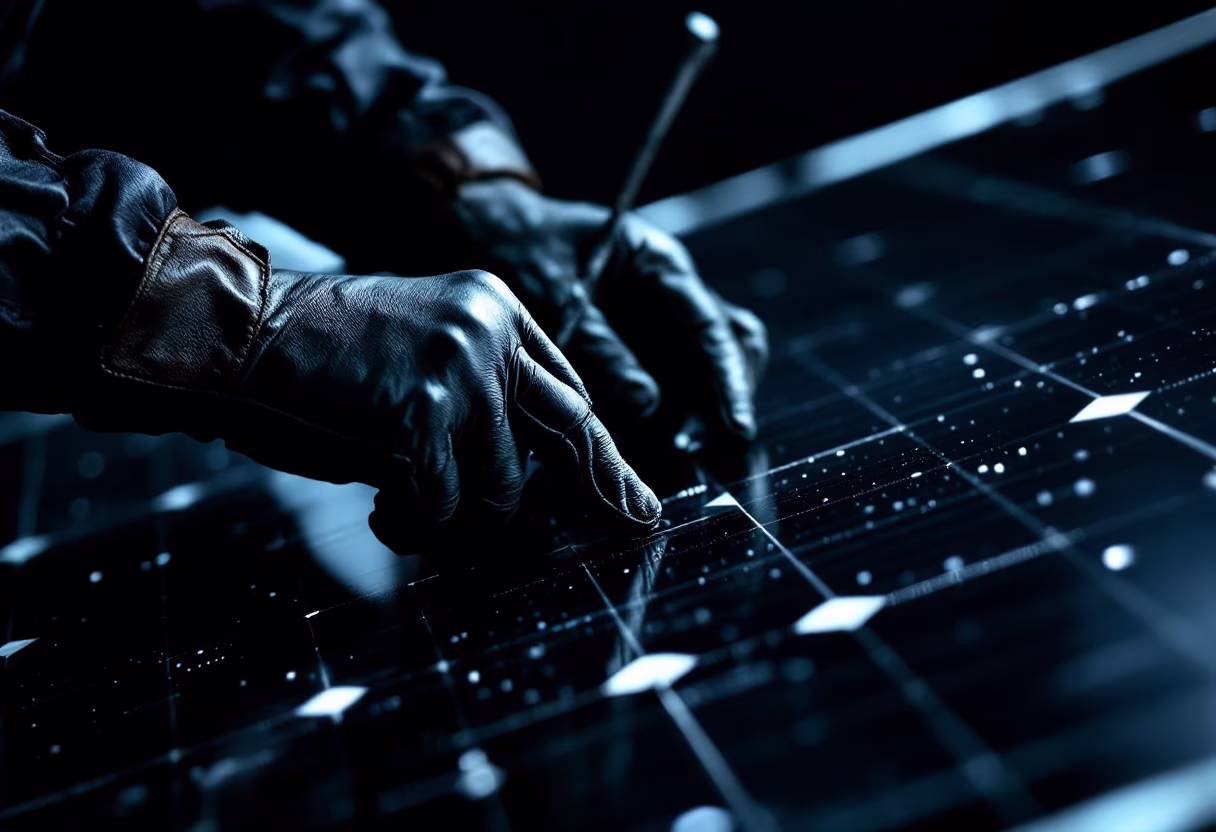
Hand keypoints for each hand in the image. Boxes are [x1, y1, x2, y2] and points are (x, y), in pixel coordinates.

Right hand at [83, 213, 660, 548]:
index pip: (568, 388)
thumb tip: (521, 481)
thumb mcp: (419, 361)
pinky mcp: (423, 410)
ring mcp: (461, 367)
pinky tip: (384, 509)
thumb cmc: (318, 359)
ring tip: (407, 510)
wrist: (237, 330)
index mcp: (494, 308)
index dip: (598, 447)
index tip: (630, 488)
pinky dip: (416, 522)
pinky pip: (447, 501)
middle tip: (640, 519)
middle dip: (608, 484)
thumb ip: (476, 405)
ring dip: (458, 518)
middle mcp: (490, 330)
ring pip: (504, 484)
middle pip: (572, 428)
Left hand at [447, 179, 767, 440]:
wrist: (479, 229)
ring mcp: (653, 326)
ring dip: (691, 414)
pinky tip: (633, 442)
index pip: (711, 327)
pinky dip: (657, 419)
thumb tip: (648, 404)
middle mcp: (667, 296)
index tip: (733, 426)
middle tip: (695, 444)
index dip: (727, 380)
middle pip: (726, 352)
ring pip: (700, 375)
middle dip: (719, 400)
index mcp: (659, 266)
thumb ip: (599, 344)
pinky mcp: (630, 354)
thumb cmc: (517, 245)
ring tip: (663, 450)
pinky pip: (661, 390)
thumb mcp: (551, 289)